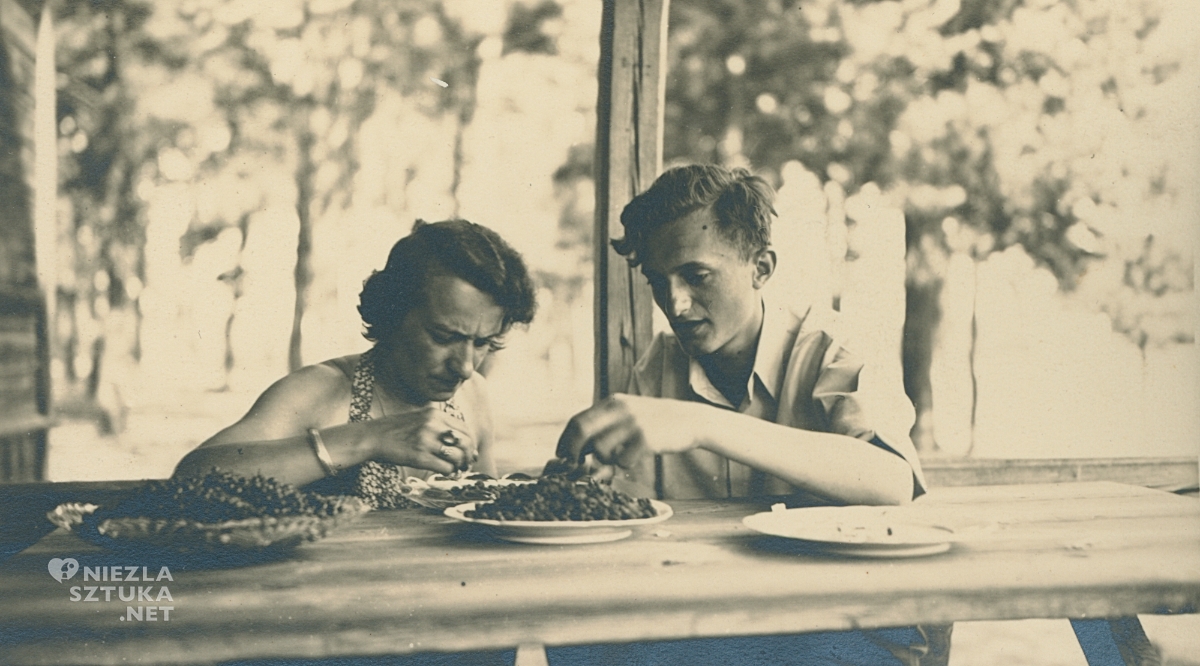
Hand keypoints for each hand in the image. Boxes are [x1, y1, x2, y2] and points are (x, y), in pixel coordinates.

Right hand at [369, 405, 475, 473]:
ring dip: (459, 465)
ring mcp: (426, 441)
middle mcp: (433, 426)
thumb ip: (439, 425)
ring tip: (456, 469)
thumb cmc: (396, 430)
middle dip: (468, 456)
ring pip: (457, 456)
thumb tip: (461, 441)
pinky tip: (444, 472)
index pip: (465, 429)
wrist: (373, 437)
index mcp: (435, 415)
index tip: (470, 452)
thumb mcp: (420, 418)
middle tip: (465, 463)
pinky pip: (445, 468)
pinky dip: (448, 472)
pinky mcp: (419, 457)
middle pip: (465, 442)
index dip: (470, 443)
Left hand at [555, 394, 699, 469]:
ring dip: (604, 461)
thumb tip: (581, 447)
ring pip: (600, 448)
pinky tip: (636, 458)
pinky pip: (622, 459)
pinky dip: (624, 465)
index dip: (565, 441)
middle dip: (572, 451)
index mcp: (613, 401)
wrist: (691, 420)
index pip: (578, 420)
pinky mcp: (646, 438)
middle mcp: (620, 408)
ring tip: (619, 459)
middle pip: (582, 430)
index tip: (561, 456)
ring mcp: (633, 422)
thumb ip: (607, 424)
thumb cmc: (657, 422)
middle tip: (572, 466)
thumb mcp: (630, 412)